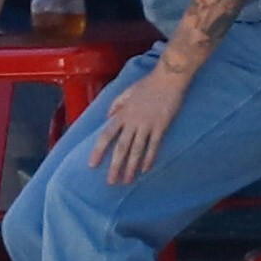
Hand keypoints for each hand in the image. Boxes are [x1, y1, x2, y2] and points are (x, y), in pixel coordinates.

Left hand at [88, 66, 187, 184]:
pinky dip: (149, 158)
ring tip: (127, 180)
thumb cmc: (148, 83)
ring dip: (131, 167)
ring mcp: (147, 125)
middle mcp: (132, 122)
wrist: (168, 78)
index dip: (99, 150)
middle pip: (121, 148)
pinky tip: (145, 170)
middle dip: (115, 166)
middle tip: (111, 182)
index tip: (93, 164)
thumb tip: (107, 117)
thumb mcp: (127, 91)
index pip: (107, 135)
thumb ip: (116, 104)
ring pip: (137, 150)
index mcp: (122, 113)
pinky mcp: (161, 127)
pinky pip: (154, 146)